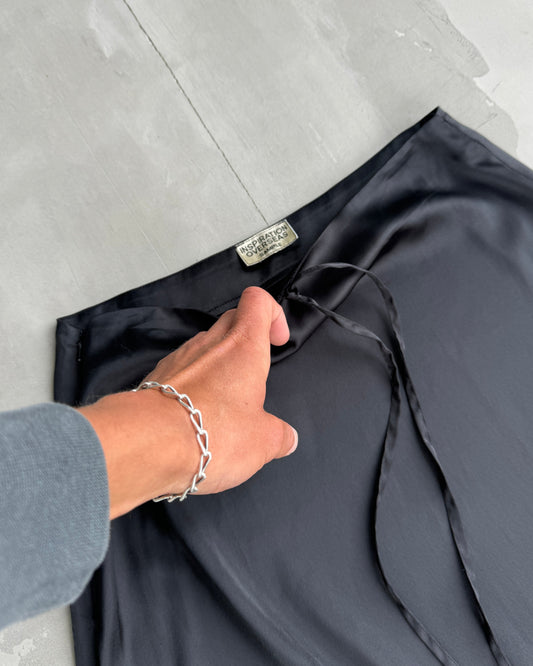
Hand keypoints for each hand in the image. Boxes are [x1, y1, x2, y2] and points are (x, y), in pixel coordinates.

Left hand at [78, 286, 297, 518]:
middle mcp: (210, 343)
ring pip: (205, 345)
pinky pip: (182, 369)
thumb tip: (287, 438)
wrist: (147, 442)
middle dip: (247, 338)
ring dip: (218, 363)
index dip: (272, 314)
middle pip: (232, 319)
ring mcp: (180, 357)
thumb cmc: (213, 432)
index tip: (277, 341)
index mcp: (243, 347)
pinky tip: (194, 414)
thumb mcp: (261, 442)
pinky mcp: (157, 376)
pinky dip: (193, 383)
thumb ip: (279, 436)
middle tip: (253, 374)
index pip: (258, 301)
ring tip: (223, 402)